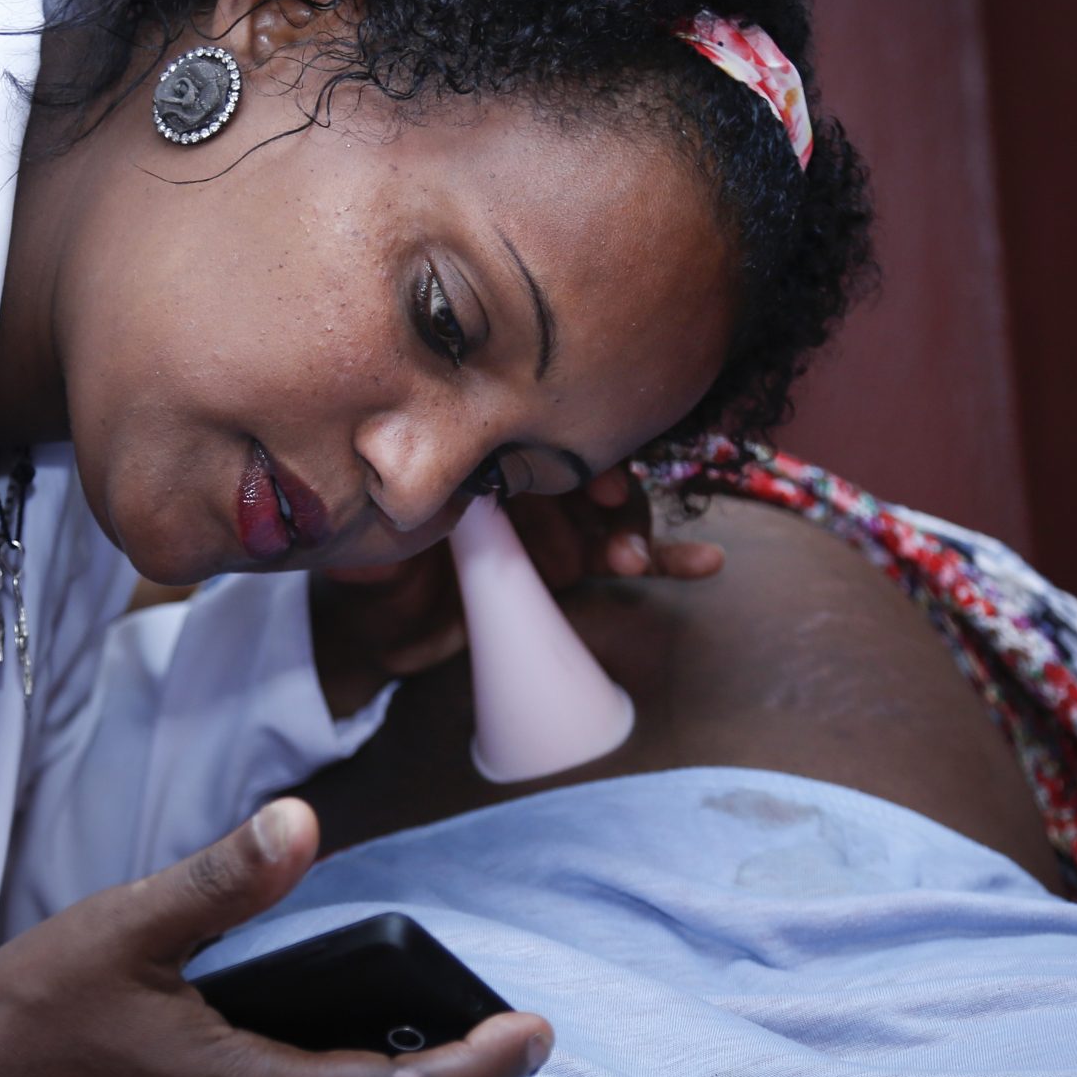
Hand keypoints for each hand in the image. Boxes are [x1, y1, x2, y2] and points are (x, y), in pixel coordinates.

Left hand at [311, 466, 723, 715]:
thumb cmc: (374, 578)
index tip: (584, 469)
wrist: (384, 635)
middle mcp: (527, 484)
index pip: (532, 440)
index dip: (564, 445)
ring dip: (634, 529)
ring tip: (629, 560)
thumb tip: (375, 516)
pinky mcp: (573, 565)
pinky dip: (673, 557)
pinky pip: (630, 556)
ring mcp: (556, 523)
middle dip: (608, 486)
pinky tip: (708, 563)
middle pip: (583, 470)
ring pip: (614, 513)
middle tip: (613, 508)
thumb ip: (377, 534)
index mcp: (481, 465)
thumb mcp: (367, 554)